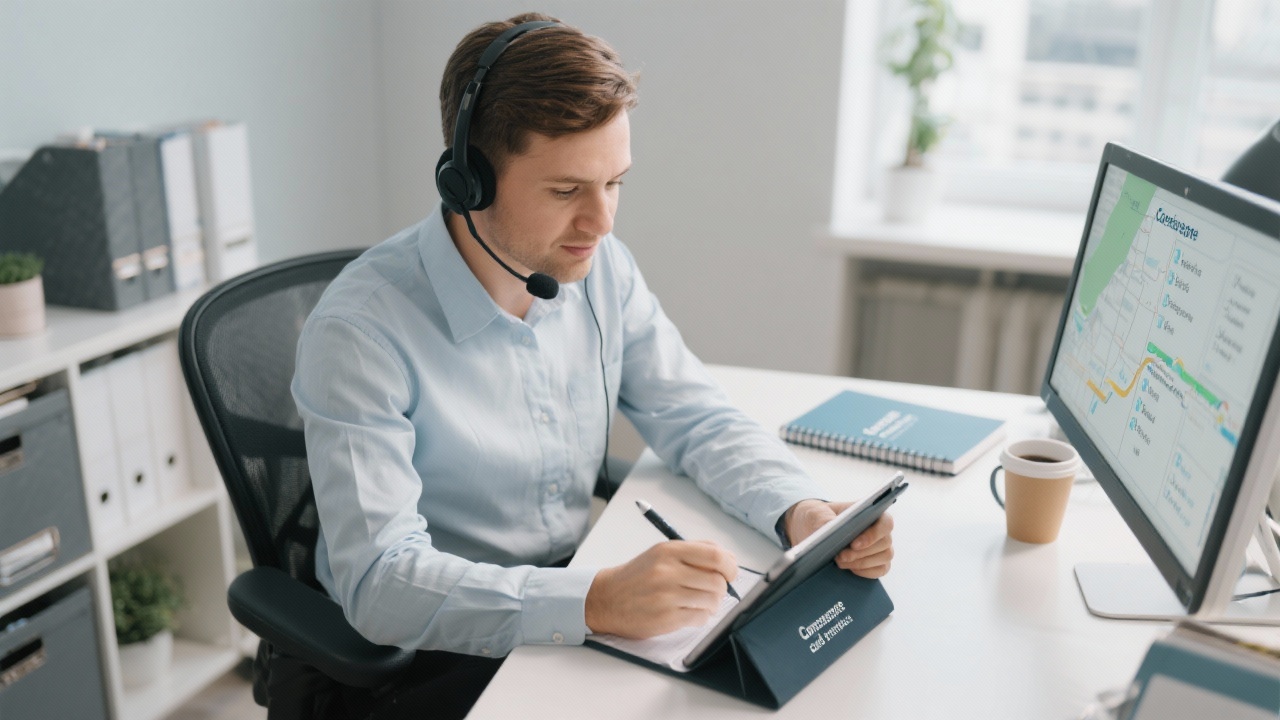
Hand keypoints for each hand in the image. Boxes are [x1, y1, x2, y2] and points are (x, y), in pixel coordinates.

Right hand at [585, 540, 737, 638]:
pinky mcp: (666, 618)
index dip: (730, 565)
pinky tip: (692, 612)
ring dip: (713, 603)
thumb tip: (728, 559)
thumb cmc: (638, 576)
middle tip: (715, 590)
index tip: (731, 572)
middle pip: (717, 580)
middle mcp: (668, 571)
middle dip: (723, 588)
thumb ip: (694, 551)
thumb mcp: (661, 553)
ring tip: (701, 602)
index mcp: (669, 551)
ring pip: (712, 600)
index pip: (715, 555)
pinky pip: (700, 617)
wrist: (606, 599)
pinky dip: (702, 616)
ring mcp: (667, 596)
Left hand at [784, 499, 894, 578]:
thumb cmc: (818, 516)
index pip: (886, 523)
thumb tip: (828, 528)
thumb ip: (822, 518)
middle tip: (840, 556)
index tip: (854, 544)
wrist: (812, 531)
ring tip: (839, 562)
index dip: (874, 534)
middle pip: (885, 543)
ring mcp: (880, 547)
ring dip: (862, 563)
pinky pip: (880, 570)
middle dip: (862, 553)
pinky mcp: (876, 563)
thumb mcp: (815, 513)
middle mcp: (879, 530)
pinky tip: (849, 569)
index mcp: (871, 512)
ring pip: (884, 558)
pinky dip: (865, 572)